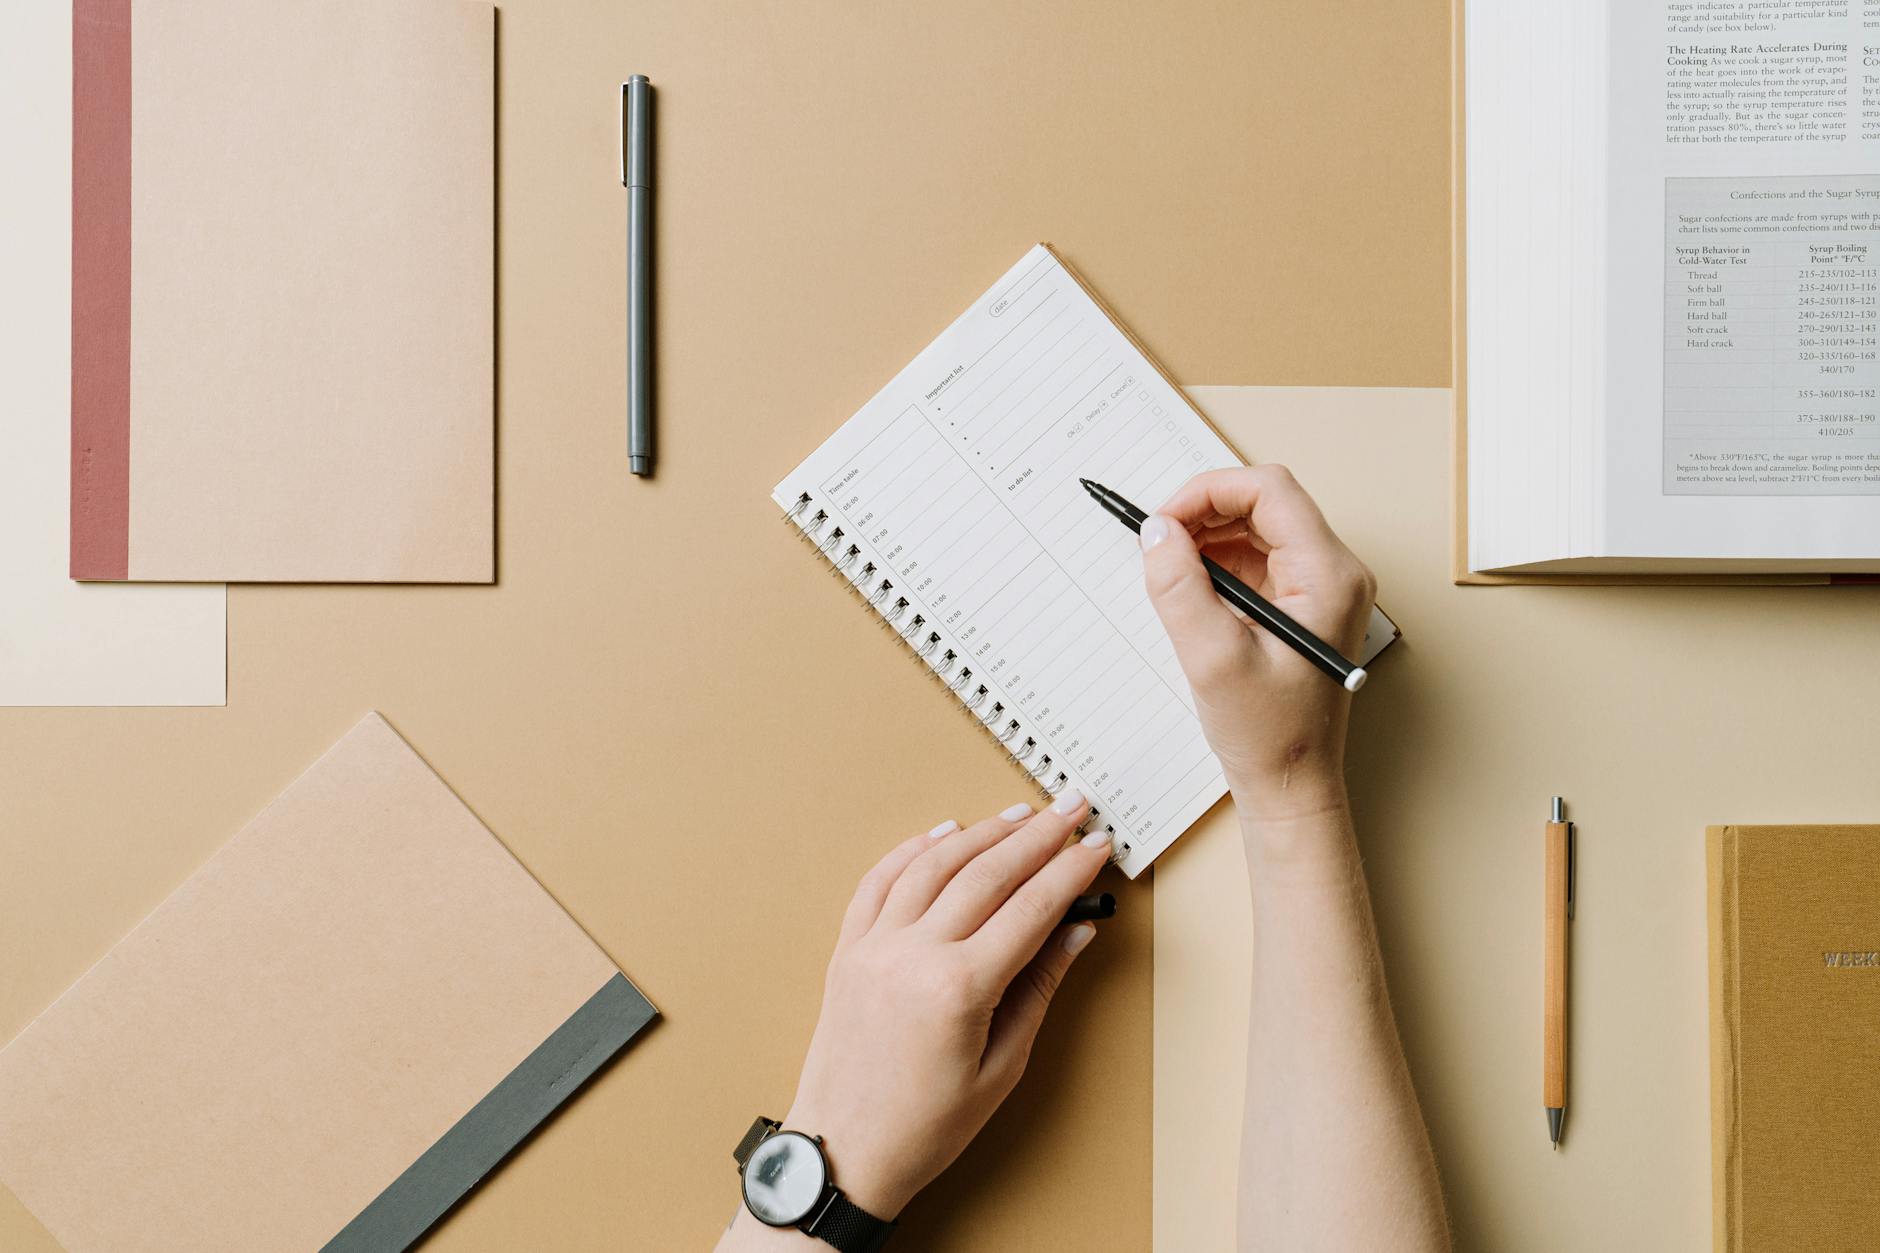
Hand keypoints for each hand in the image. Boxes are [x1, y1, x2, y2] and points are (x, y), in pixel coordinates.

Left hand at [722, 793, 1106, 1244]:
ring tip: (1020, 814)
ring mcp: (874, 947)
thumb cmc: (923, 1128)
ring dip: (982, 833)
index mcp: (958, 988)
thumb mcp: (1001, 1069)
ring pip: (933, 864)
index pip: (1030, 908)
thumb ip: (1038, 989)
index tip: (1096, 847)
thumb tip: (1073, 933)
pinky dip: (913, 850)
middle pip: (987, 873)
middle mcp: (912, 954)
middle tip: (1072, 809)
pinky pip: (880, 881)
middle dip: (1037, 835)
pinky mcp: (848, 951)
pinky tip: (944, 834)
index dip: (1070, 871)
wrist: (843, 1155)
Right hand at [1138, 465, 1376, 826]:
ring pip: (1257, 528)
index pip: (1268, 490)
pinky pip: (1256, 560)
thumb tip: (1156, 531)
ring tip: (1168, 570)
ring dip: (1207, 538)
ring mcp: (1319, 588)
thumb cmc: (1269, 734)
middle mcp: (1333, 572)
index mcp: (1327, 576)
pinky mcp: (1300, 605)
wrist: (1292, 786)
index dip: (1208, 492)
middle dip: (1203, 513)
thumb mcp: (1212, 658)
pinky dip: (1216, 564)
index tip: (1162, 521)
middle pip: (1264, 503)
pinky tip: (1189, 591)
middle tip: (1157, 542)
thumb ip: (1179, 586)